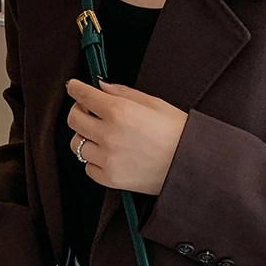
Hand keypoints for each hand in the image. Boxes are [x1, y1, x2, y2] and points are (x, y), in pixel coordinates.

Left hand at [66, 78, 187, 193]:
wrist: (192, 165)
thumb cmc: (179, 133)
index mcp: (119, 110)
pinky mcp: (111, 178)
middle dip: (79, 111)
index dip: (75, 88)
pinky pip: (88, 167)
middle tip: (90, 112)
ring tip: (101, 137)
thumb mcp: (155, 103)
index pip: (81, 94)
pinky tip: (109, 156)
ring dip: (85, 137)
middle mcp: (109, 134)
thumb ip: (123, 92)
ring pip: (77, 144)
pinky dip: (94, 161)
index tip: (75, 88)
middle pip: (73, 119)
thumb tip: (101, 87)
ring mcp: (108, 158)